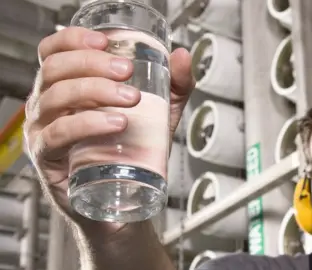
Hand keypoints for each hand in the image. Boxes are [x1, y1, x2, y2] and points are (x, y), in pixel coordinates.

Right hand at [23, 26, 194, 232]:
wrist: (125, 199)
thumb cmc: (134, 152)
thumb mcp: (158, 112)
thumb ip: (174, 85)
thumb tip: (183, 56)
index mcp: (68, 86)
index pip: (55, 51)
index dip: (73, 39)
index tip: (105, 42)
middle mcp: (49, 104)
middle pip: (55, 69)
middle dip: (92, 64)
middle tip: (127, 72)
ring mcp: (44, 130)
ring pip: (55, 97)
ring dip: (93, 91)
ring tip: (130, 99)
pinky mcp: (48, 157)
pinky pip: (58, 134)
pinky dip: (86, 124)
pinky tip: (115, 124)